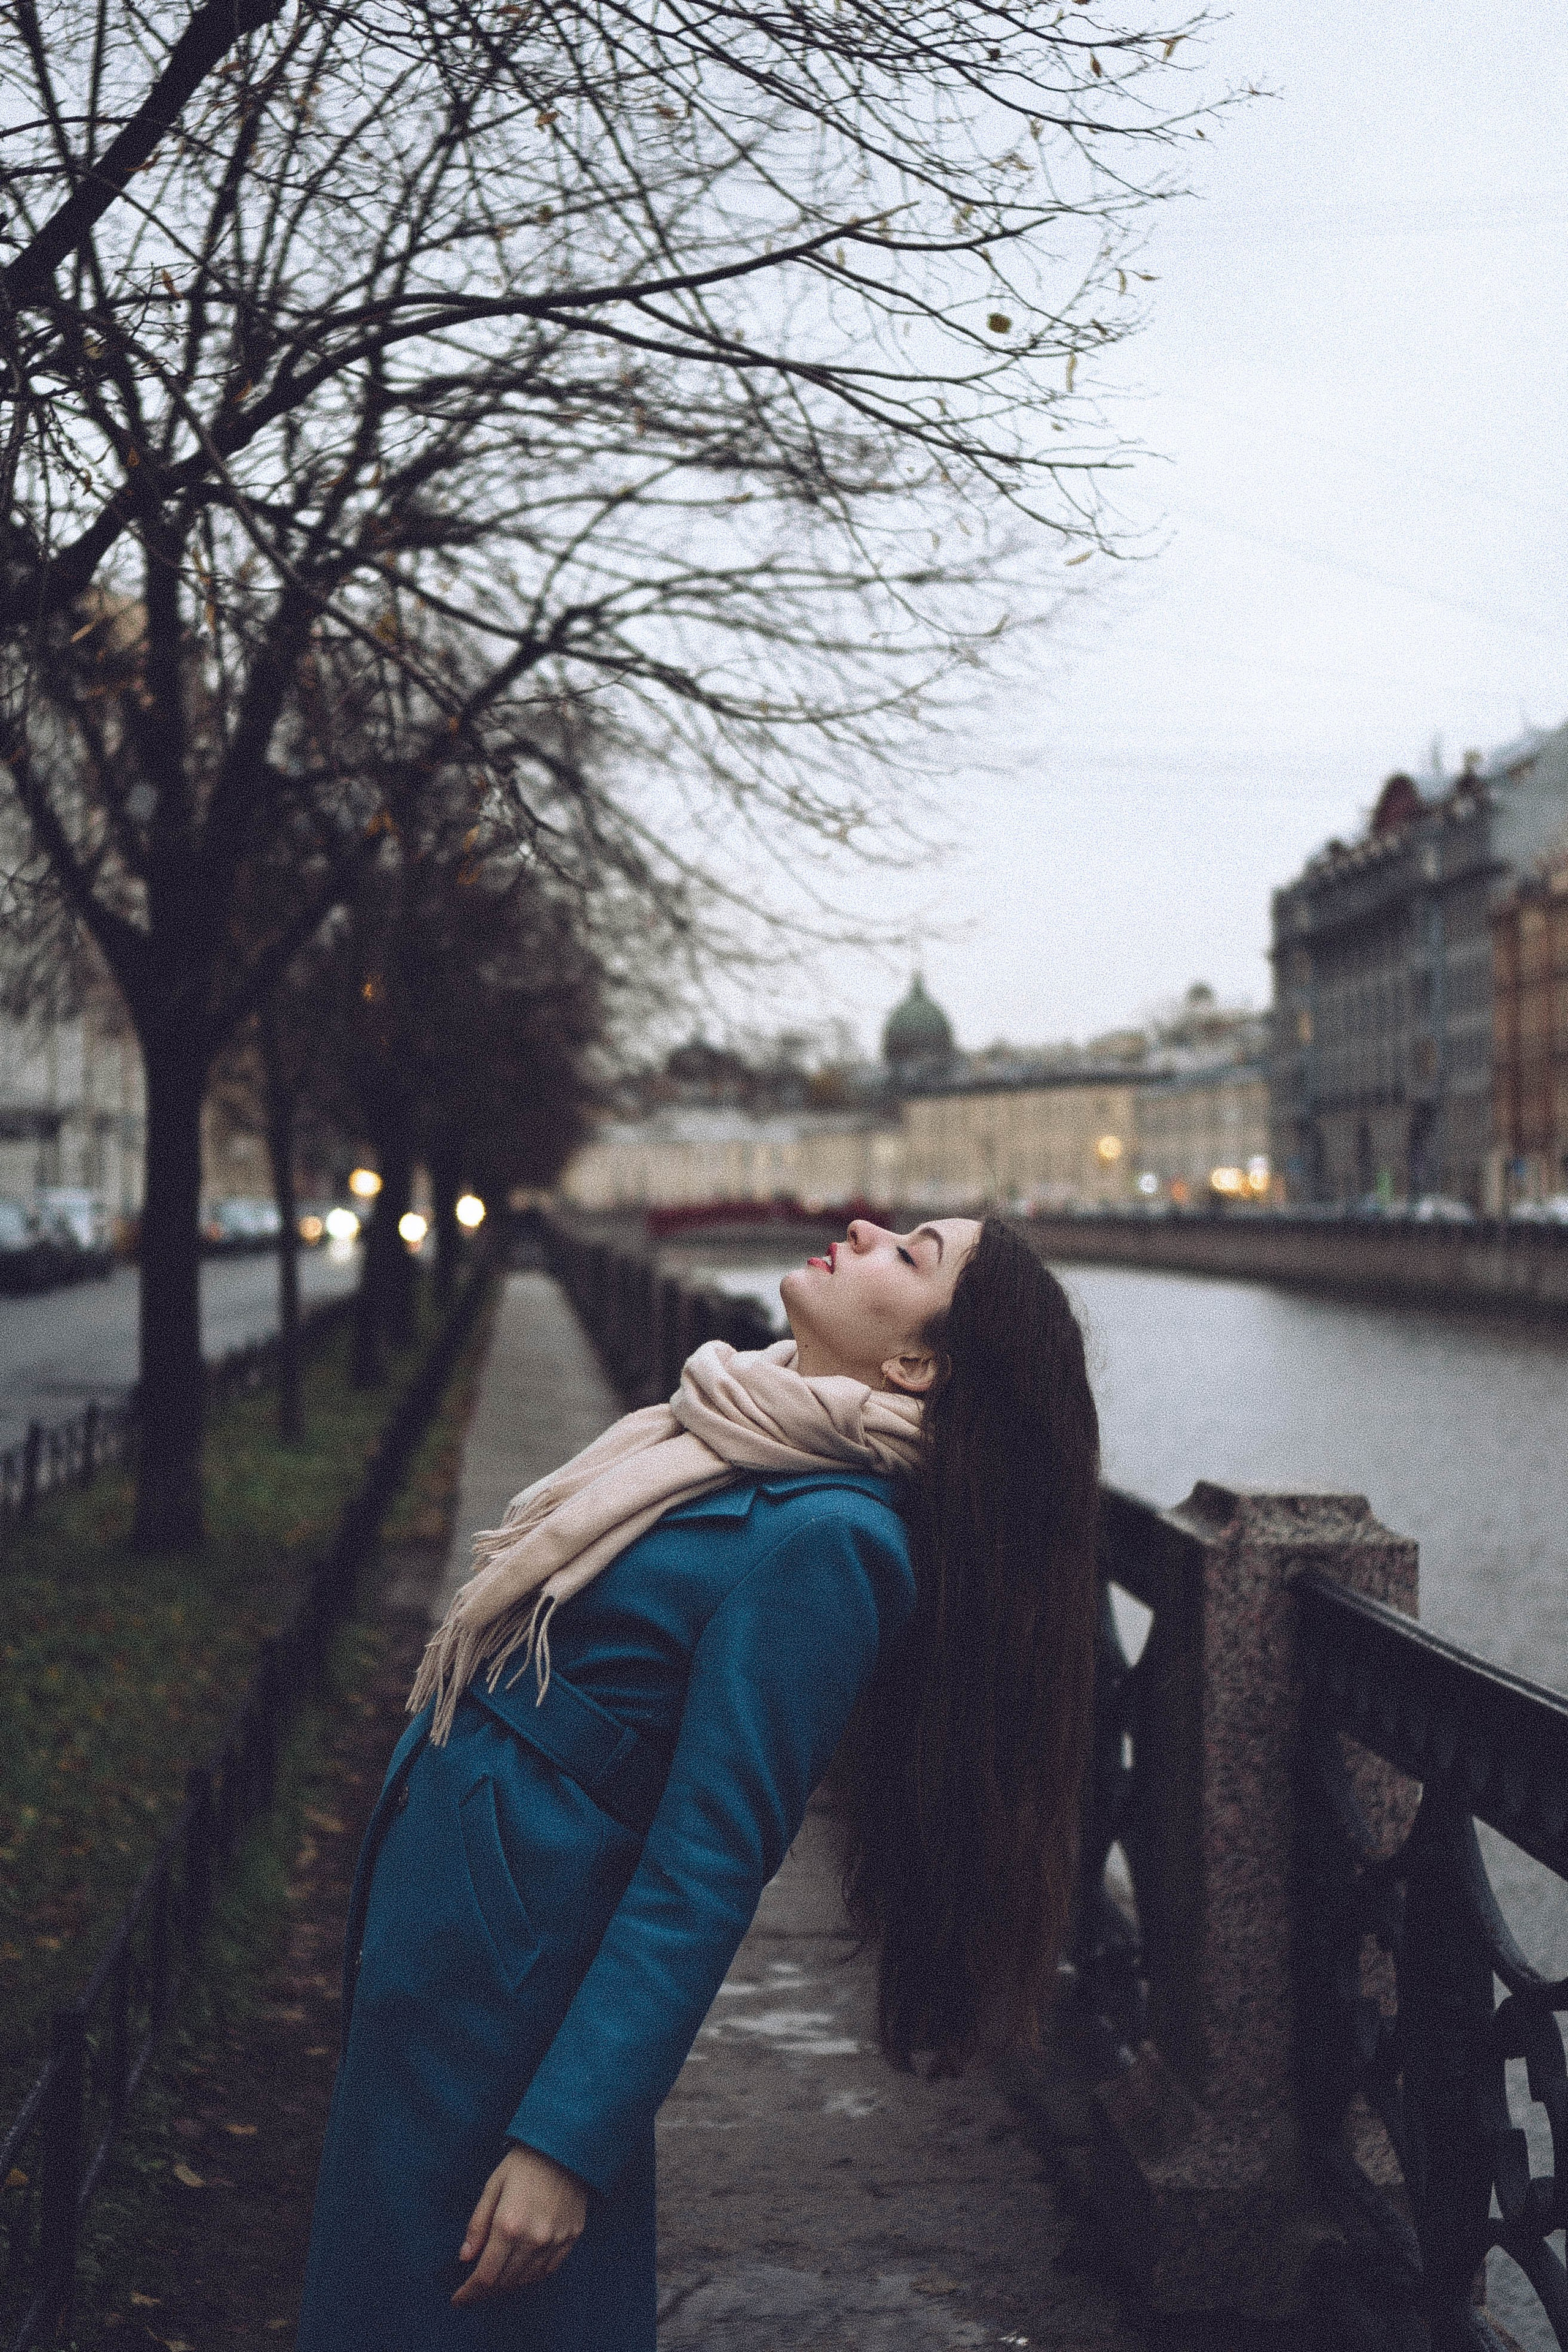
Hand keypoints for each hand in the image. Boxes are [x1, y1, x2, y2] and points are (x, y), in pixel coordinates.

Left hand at [451, 2143, 586, 2303]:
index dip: (469, 2293)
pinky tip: (522, 2269)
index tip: (458, 2300)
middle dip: (485, 2290)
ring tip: (497, 2277)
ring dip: (508, 2284)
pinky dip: (531, 2276)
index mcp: (508, 2226)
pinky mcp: (571, 2237)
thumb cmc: (524, 2163)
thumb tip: (465, 2257)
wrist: (566, 2146)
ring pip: (526, 2280)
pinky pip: (548, 2270)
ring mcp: (555, 2241)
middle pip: (505, 2282)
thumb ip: (477, 2225)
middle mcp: (533, 2239)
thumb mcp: (493, 2187)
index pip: (485, 2276)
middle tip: (474, 2287)